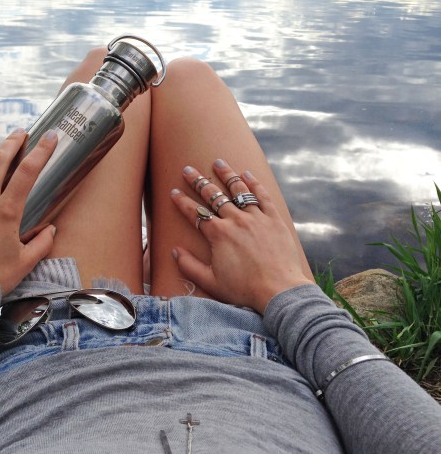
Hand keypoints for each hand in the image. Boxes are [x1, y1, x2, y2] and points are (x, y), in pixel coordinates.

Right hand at [170, 159, 313, 313]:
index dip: (182, 201)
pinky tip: (248, 174)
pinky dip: (255, 183)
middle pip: (213, 195)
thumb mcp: (211, 282)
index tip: (174, 191)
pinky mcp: (274, 220)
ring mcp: (256, 218)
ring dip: (226, 175)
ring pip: (238, 190)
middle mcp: (236, 220)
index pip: (195, 213)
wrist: (279, 290)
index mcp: (218, 234)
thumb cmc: (244, 289)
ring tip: (218, 163)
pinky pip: (263, 196)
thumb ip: (189, 266)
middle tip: (188, 169)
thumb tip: (175, 251)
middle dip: (198, 181)